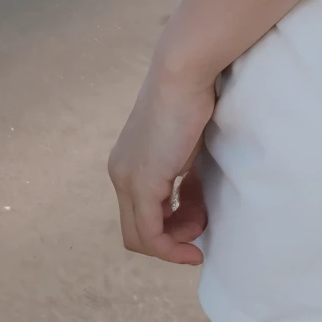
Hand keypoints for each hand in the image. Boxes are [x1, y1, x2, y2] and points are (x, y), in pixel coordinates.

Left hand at [107, 55, 215, 264]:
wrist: (184, 74)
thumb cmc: (190, 100)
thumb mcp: (185, 148)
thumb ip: (183, 176)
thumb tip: (193, 203)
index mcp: (126, 163)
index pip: (138, 214)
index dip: (169, 229)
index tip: (199, 220)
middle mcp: (119, 174)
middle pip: (136, 231)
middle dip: (173, 237)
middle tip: (202, 223)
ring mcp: (126, 179)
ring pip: (142, 237)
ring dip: (176, 241)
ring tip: (202, 222)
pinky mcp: (142, 182)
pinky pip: (152, 234)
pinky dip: (172, 248)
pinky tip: (194, 248)